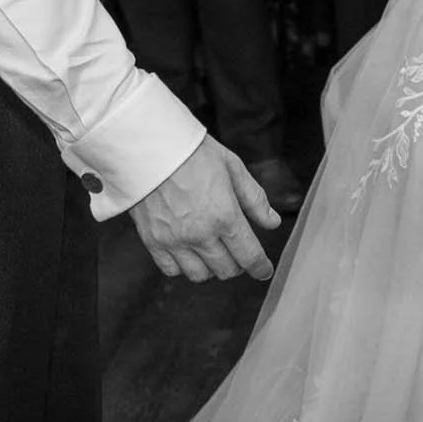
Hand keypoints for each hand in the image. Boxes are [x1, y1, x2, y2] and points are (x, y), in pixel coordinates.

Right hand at [127, 137, 280, 281]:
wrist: (150, 146)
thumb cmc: (192, 152)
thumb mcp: (233, 167)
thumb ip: (255, 199)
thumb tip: (272, 222)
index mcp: (225, 215)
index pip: (249, 256)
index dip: (260, 267)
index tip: (263, 270)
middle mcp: (200, 234)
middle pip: (226, 270)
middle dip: (238, 265)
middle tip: (237, 253)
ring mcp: (174, 240)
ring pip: (200, 275)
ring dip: (211, 268)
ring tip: (213, 253)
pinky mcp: (152, 241)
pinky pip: (171, 269)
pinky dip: (183, 267)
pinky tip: (189, 253)